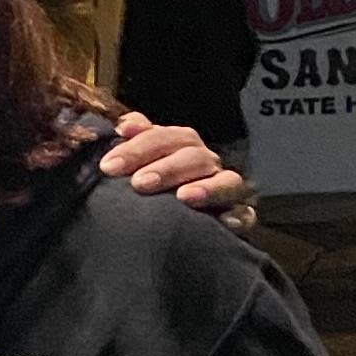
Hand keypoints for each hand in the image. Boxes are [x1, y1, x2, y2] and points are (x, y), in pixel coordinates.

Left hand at [104, 111, 251, 221]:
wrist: (170, 229)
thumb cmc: (149, 188)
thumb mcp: (137, 163)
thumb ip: (133, 141)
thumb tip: (123, 126)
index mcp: (180, 146)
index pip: (165, 137)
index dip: (138, 147)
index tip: (109, 166)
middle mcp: (204, 163)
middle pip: (194, 155)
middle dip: (166, 168)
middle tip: (138, 184)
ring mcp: (225, 189)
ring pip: (227, 180)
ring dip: (207, 187)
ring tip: (184, 198)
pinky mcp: (238, 216)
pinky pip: (246, 214)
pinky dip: (239, 216)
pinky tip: (224, 222)